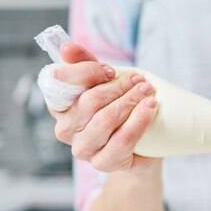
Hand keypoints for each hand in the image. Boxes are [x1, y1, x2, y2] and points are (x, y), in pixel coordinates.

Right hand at [50, 42, 159, 171]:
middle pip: (89, 101)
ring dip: (131, 102)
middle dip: (120, 87)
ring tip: (149, 93)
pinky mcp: (102, 163)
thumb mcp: (107, 83)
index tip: (112, 70)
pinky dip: (139, 121)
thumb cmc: (122, 108)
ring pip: (105, 120)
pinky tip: (151, 108)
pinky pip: (122, 140)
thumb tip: (67, 47)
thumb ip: (87, 64)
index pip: (59, 82)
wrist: (145, 144)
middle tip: (142, 81)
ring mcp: (82, 148)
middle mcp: (65, 128)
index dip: (86, 72)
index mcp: (60, 105)